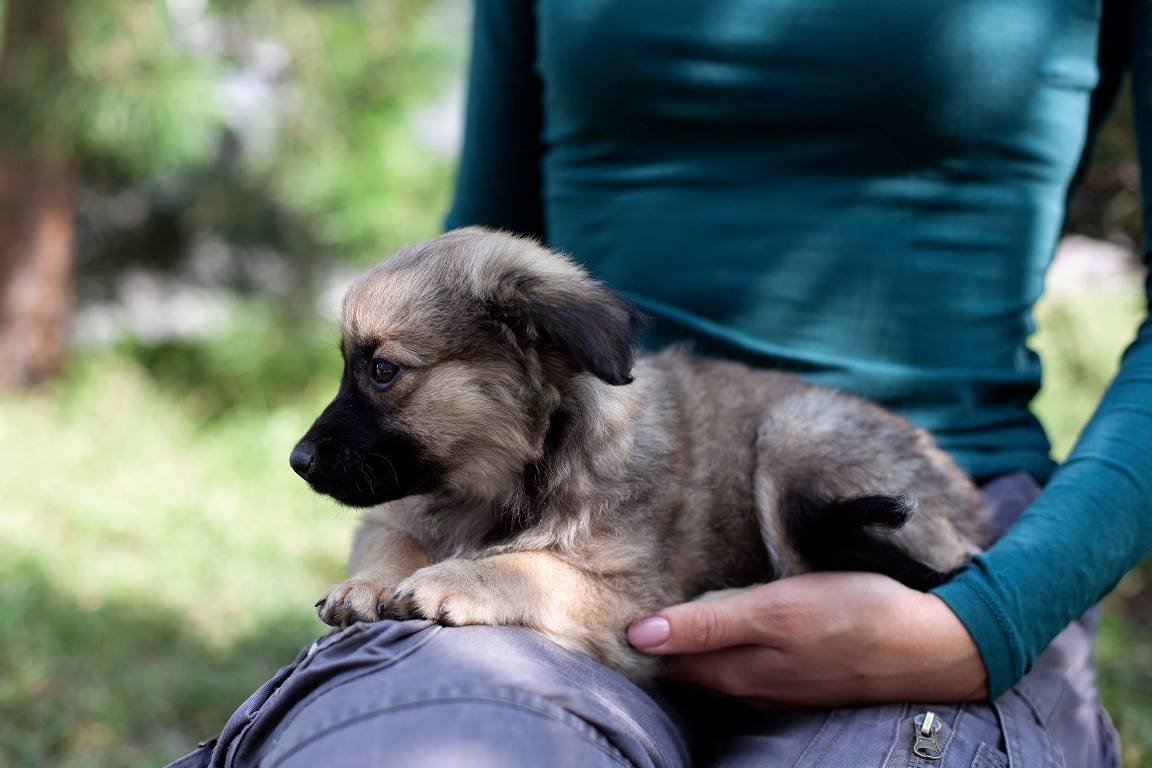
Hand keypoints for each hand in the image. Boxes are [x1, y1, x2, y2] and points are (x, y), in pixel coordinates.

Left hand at [626, 572, 987, 706]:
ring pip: (717, 670)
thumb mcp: (776, 610)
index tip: (616, 604)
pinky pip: (748, 668)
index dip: (642, 633)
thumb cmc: (852, 616)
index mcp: (737, 669)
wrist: (932, 645)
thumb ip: (707, 623)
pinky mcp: (802, 678)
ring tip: (668, 614)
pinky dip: (727, 650)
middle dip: (660, 642)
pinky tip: (726, 629)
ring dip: (692, 646)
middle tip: (633, 603)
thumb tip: (640, 635)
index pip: (667, 658)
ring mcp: (778, 687)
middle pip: (688, 668)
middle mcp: (751, 686)